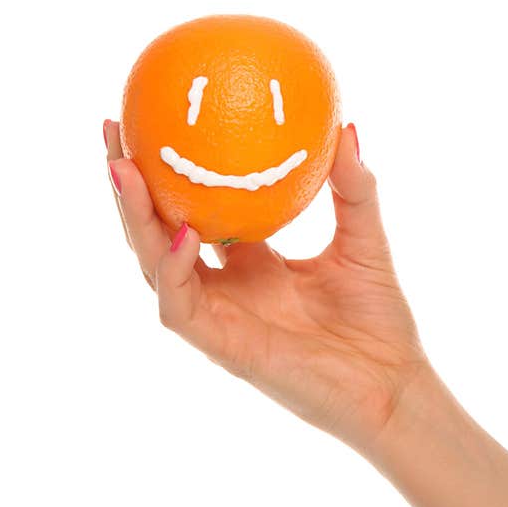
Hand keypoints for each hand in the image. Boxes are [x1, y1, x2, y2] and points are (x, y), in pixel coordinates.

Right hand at [104, 121, 428, 451]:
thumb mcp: (364, 240)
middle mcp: (226, 288)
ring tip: (121, 167)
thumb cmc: (379, 320)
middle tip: (114, 131)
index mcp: (252, 264)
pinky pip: (181, 307)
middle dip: (132, 185)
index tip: (157, 119)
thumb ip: (353, 188)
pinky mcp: (223, 347)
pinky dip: (173, 270)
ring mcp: (220, 317)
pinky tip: (181, 232)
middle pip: (160, 232)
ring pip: (155, 266)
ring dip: (134, 219)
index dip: (173, 172)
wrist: (393, 387)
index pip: (197, 211)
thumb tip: (347, 128)